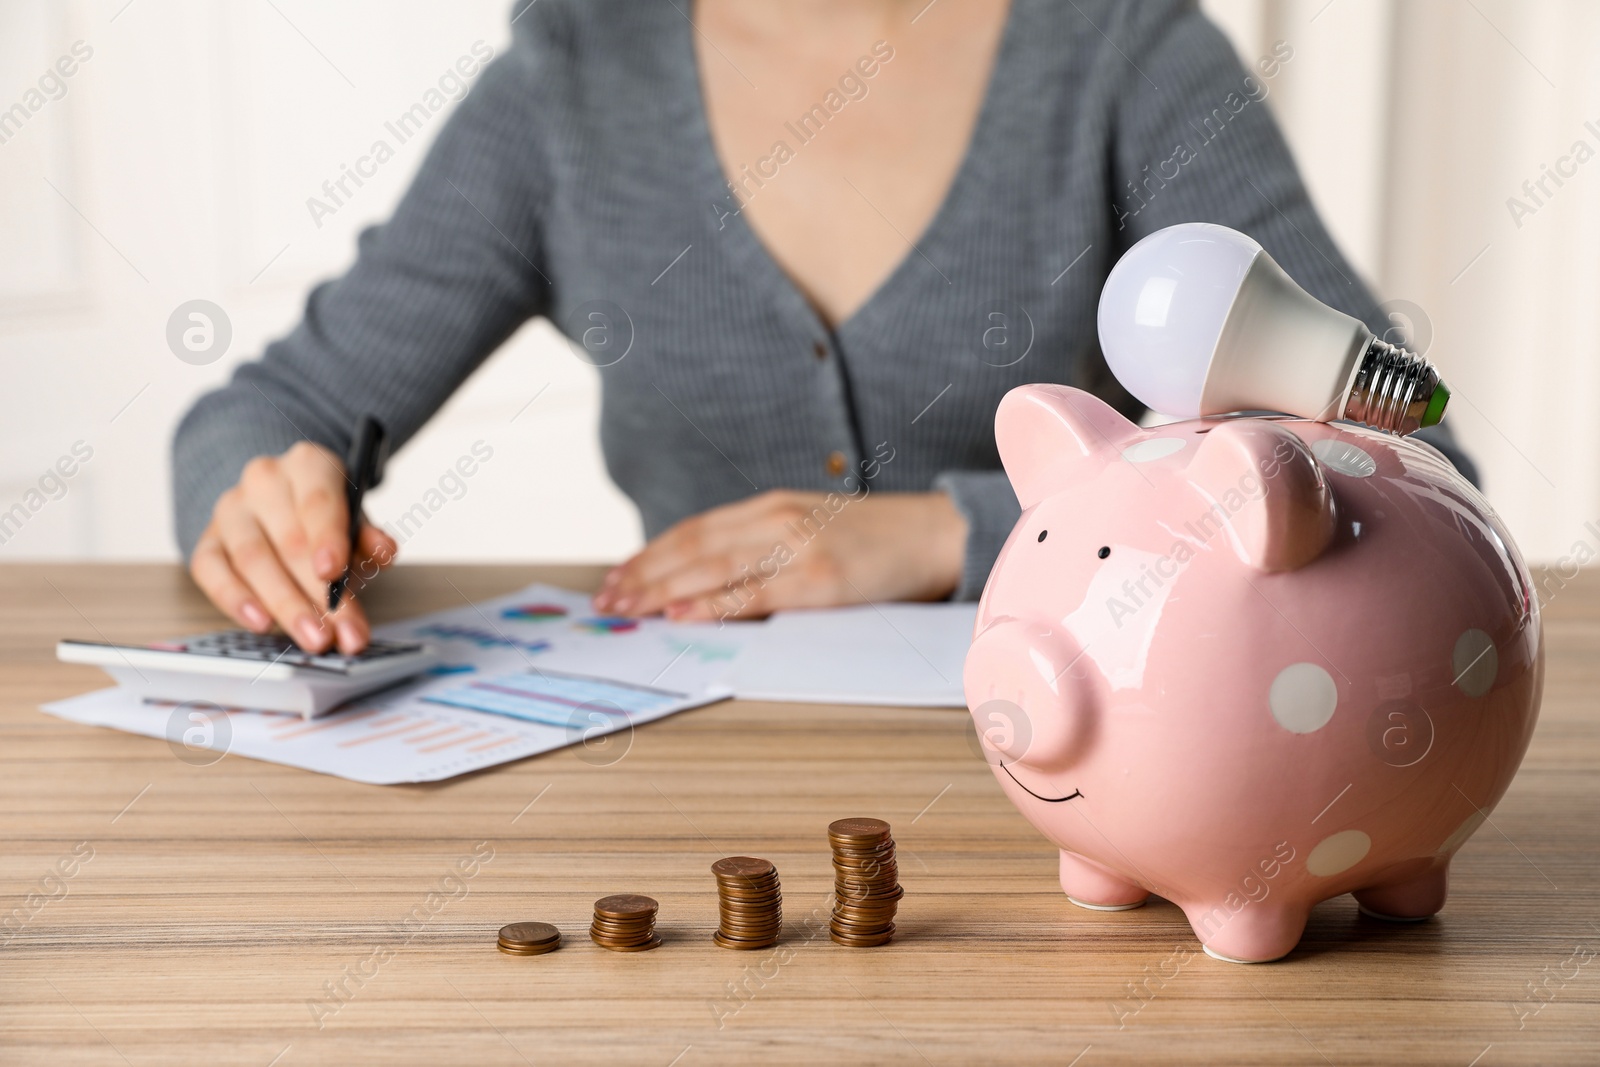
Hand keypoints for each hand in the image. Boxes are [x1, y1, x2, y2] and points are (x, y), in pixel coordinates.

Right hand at [188, 442, 398, 652]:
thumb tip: (384, 552)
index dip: (326, 538)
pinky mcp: (207, 540)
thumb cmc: (326, 515)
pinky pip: (211, 572)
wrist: (283, 502)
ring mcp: (230, 510)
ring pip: (252, 560)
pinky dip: (235, 600)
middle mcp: (264, 480)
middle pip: (288, 541)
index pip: (317, 501)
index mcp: (309, 465)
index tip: (333, 573)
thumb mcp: (357, 518)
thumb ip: (370, 537)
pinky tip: (262, 624)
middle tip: (340, 632)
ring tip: (313, 639)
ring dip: (285, 605)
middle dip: (317, 595)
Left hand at [592, 490, 967, 621]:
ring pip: (712, 568)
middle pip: (693, 547)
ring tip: (626, 609)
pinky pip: (754, 593)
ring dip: (661, 591)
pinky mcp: (820, 579)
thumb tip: (715, 584)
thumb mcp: (816, 529)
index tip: (616, 578)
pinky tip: (680, 615)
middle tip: (605, 601)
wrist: (940, 535)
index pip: (695, 530)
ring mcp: (798, 547)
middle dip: (642, 576)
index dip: (650, 555)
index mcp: (773, 507)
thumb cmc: (879, 542)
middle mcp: (778, 519)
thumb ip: (768, 548)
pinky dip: (712, 605)